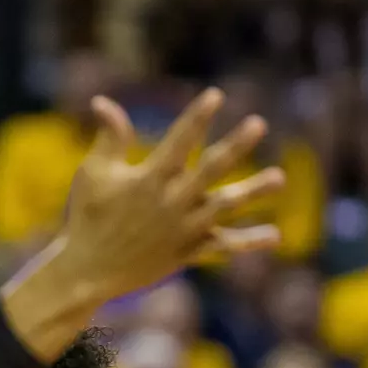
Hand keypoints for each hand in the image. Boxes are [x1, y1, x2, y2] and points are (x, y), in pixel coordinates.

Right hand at [44, 89, 285, 306]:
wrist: (87, 271)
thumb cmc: (86, 217)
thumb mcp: (92, 173)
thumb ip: (108, 137)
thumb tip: (102, 101)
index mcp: (148, 179)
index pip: (178, 141)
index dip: (197, 117)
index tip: (216, 95)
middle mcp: (170, 202)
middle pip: (210, 169)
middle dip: (235, 146)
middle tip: (258, 124)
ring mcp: (183, 229)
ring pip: (225, 207)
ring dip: (254, 192)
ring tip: (280, 178)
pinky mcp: (188, 252)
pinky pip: (223, 246)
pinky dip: (248, 242)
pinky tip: (275, 235)